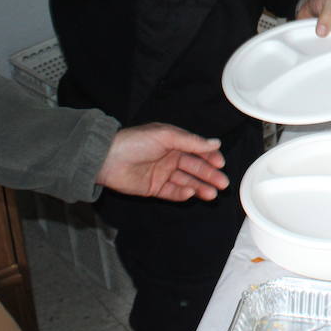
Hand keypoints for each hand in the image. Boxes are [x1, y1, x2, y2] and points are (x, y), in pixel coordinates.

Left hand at [96, 123, 229, 201]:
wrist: (107, 159)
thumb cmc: (136, 141)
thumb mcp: (166, 136)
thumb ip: (192, 142)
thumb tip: (216, 143)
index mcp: (174, 142)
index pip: (197, 151)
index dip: (210, 157)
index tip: (221, 164)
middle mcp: (170, 158)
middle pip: (194, 168)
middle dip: (210, 175)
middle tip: (224, 183)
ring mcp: (162, 174)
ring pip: (186, 182)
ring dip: (200, 187)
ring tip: (213, 193)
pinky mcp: (154, 188)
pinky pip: (172, 192)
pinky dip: (183, 194)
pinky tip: (191, 193)